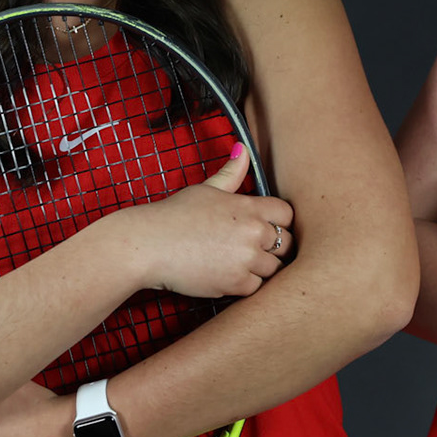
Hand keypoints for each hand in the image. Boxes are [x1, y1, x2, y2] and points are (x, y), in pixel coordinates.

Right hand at [113, 143, 293, 297]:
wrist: (148, 245)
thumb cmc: (174, 215)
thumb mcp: (205, 189)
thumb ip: (231, 173)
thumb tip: (243, 150)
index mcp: (249, 206)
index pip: (287, 214)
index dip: (280, 222)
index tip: (267, 229)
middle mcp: (253, 231)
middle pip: (288, 244)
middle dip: (275, 248)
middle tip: (253, 250)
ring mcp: (246, 259)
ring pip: (274, 269)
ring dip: (260, 268)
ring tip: (237, 263)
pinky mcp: (236, 283)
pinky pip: (256, 287)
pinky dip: (244, 284)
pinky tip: (227, 274)